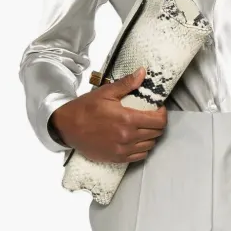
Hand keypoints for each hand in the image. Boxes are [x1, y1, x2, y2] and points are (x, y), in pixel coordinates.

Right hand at [49, 66, 167, 163]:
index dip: (162, 114)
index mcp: (127, 119)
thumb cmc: (85, 109)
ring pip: (150, 145)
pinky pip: (140, 156)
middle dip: (157, 124)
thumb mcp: (105, 92)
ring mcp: (123, 150)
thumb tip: (142, 73)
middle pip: (156, 133)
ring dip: (151, 136)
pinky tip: (137, 141)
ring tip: (144, 128)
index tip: (158, 109)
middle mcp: (128, 137)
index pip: (158, 121)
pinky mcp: (117, 158)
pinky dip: (142, 148)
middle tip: (151, 117)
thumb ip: (127, 84)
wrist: (68, 128)